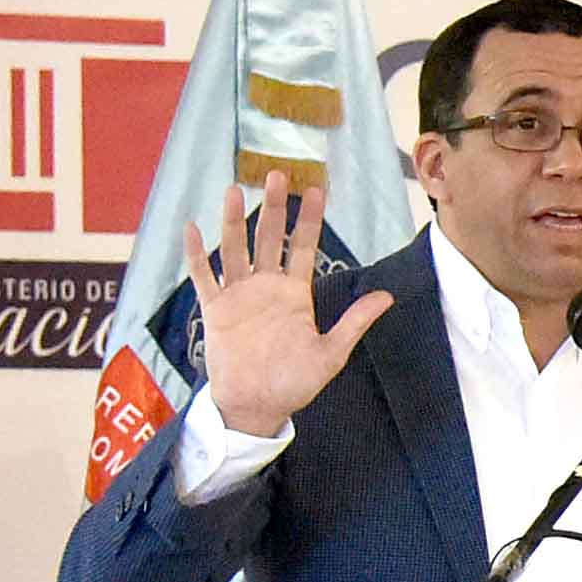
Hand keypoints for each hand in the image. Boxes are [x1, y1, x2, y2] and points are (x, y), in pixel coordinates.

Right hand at [189, 178, 381, 436]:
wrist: (257, 406)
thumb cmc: (294, 383)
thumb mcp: (331, 352)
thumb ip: (355, 322)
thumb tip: (388, 296)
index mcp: (295, 293)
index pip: (303, 247)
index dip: (309, 219)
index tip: (317, 190)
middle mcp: (266, 287)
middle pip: (269, 238)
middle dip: (274, 207)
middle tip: (277, 174)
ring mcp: (239, 295)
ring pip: (235, 249)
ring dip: (234, 221)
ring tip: (235, 190)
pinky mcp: (215, 309)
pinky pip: (204, 277)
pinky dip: (197, 254)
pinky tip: (193, 229)